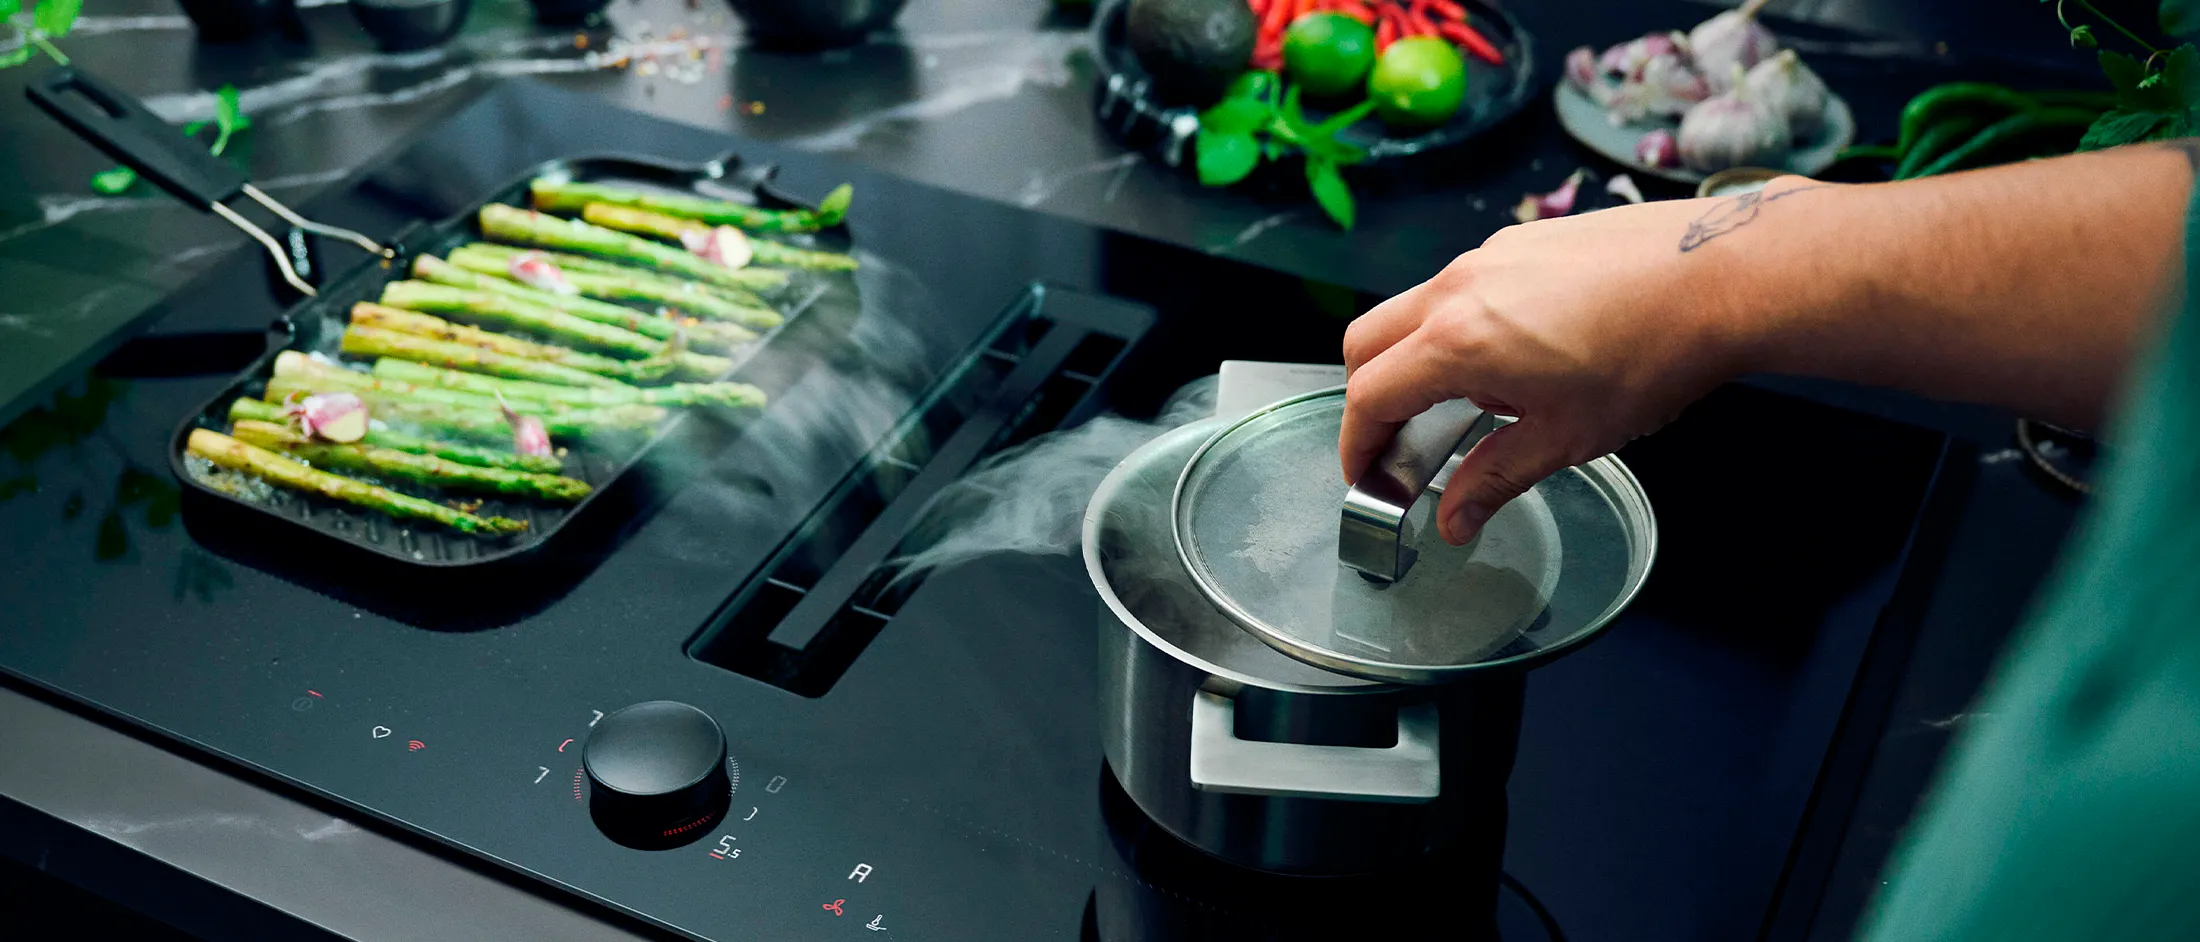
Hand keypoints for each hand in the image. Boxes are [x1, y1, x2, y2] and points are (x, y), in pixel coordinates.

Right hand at [1340, 181, 1816, 543]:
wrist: (1721, 275)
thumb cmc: (1651, 356)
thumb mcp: (1566, 438)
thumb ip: (1494, 479)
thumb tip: (1454, 520)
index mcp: (1456, 342)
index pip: (1369, 395)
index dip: (1358, 443)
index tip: (1366, 475)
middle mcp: (1458, 288)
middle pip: (1368, 342)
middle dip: (1368, 396)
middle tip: (1394, 442)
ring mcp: (1489, 256)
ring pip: (1414, 309)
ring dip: (1416, 360)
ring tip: (1474, 406)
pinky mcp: (1523, 240)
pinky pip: (1462, 286)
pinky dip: (1459, 326)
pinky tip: (1518, 359)